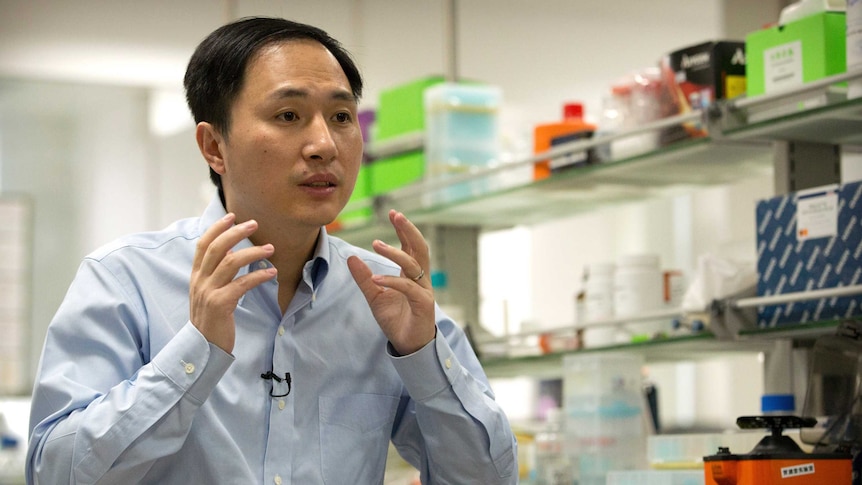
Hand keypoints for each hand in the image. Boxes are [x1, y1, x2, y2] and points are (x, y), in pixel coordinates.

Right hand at [189, 213, 276, 351]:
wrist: (203, 347)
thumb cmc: (210, 318)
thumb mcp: (208, 292)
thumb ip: (215, 271)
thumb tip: (229, 250)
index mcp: (196, 276)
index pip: (203, 245)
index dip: (217, 228)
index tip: (232, 216)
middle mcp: (200, 281)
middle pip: (216, 248)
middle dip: (236, 232)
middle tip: (254, 224)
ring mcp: (208, 292)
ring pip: (230, 262)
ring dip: (253, 252)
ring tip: (270, 248)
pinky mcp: (221, 304)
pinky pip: (242, 284)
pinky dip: (258, 276)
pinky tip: (271, 273)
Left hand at [347, 210, 435, 355]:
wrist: (408, 344)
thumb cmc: (396, 319)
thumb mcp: (375, 296)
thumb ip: (364, 278)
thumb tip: (351, 258)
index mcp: (412, 274)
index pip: (411, 246)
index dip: (404, 229)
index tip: (393, 213)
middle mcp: (421, 279)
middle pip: (419, 248)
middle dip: (409, 230)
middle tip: (396, 215)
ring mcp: (424, 290)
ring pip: (413, 265)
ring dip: (395, 252)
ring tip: (376, 244)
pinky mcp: (424, 304)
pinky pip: (408, 288)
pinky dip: (392, 281)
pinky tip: (376, 278)